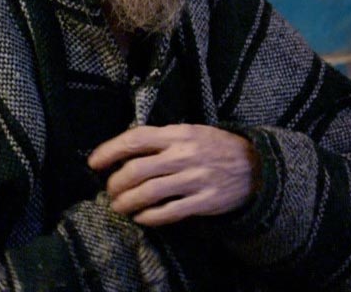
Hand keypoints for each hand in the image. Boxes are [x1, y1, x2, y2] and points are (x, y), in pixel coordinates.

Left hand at [88, 124, 256, 225]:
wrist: (256, 166)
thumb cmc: (216, 147)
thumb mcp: (191, 132)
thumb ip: (162, 139)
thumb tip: (125, 150)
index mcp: (179, 134)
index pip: (136, 139)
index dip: (110, 150)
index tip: (94, 162)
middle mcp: (184, 155)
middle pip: (136, 171)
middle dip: (115, 184)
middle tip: (110, 190)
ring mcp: (195, 179)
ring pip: (148, 194)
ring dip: (127, 203)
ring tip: (120, 206)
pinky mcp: (204, 201)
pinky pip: (168, 212)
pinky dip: (149, 217)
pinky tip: (141, 218)